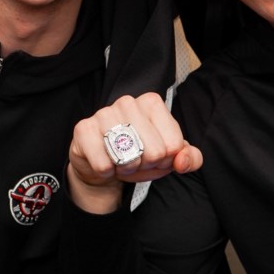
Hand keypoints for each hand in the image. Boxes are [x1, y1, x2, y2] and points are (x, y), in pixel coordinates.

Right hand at [67, 92, 201, 213]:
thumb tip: (181, 160)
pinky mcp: (83, 129)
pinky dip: (107, 172)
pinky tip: (103, 161)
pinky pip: (104, 164)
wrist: (103, 163)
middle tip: (135, 159)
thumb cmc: (138, 154)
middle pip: (155, 153)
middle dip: (147, 165)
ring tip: (120, 161)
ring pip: (129, 158)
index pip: (174, 145)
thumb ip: (189, 158)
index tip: (154, 154)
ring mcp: (104, 113)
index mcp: (152, 103)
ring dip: (126, 169)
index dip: (166, 160)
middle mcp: (128, 102)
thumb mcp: (169, 157)